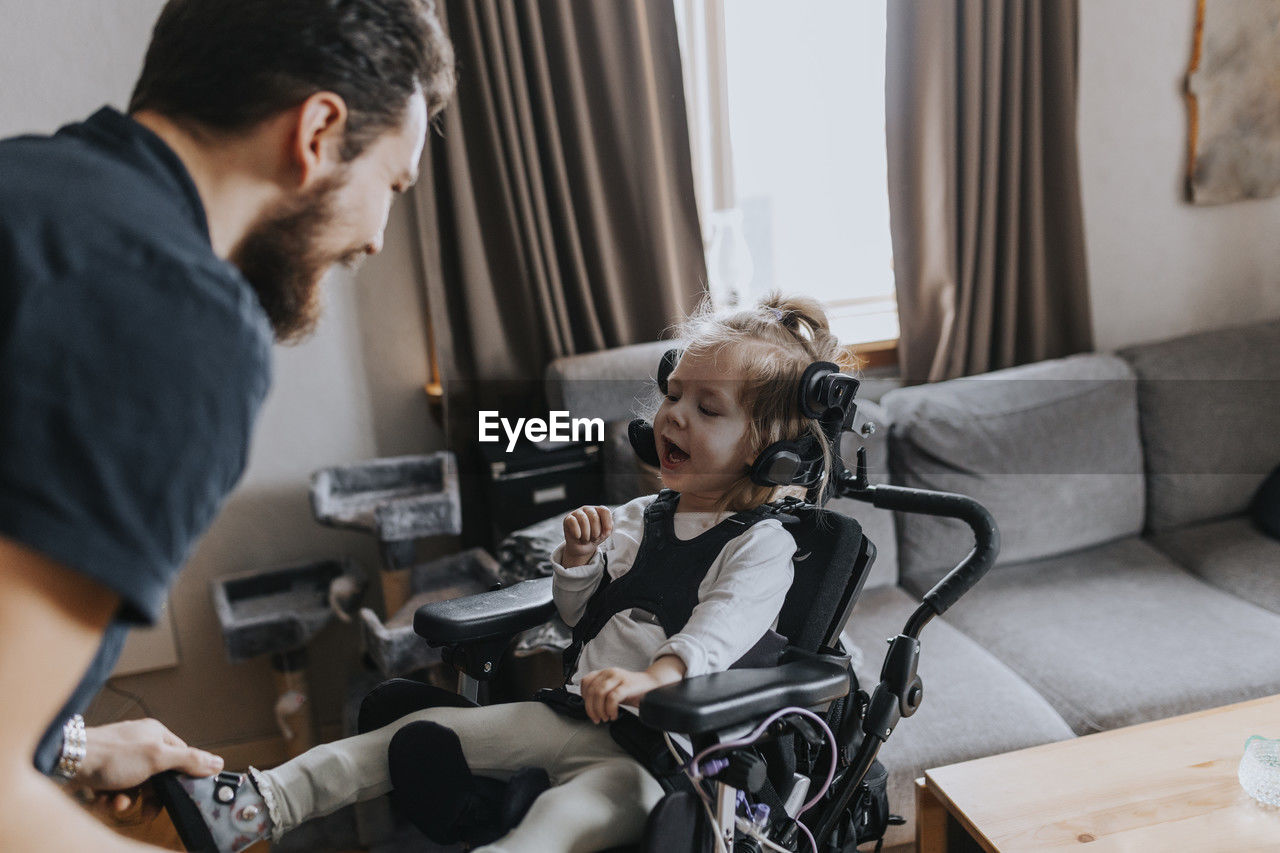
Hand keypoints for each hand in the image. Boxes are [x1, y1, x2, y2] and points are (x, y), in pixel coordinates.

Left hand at [77, 719, 222, 809]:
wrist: (67, 761)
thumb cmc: (112, 754)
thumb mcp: (158, 758)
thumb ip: (189, 760)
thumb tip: (218, 762)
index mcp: (156, 734)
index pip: (180, 757)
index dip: (180, 778)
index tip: (177, 794)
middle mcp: (139, 743)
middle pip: (157, 776)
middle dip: (149, 796)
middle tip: (147, 811)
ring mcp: (119, 757)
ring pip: (134, 786)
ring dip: (127, 799)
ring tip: (117, 803)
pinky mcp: (102, 771)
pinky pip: (114, 790)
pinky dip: (110, 799)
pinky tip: (104, 799)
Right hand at [561, 505, 612, 567]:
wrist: (582, 548)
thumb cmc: (595, 537)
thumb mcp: (605, 533)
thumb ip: (609, 528)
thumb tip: (608, 528)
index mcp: (598, 510)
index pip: (605, 511)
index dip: (606, 524)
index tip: (605, 534)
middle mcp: (588, 509)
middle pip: (594, 517)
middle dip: (595, 532)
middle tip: (594, 538)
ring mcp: (577, 512)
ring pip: (583, 520)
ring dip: (586, 534)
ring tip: (586, 539)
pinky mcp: (568, 519)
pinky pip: (573, 522)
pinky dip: (577, 532)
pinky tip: (578, 536)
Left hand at [580, 667, 657, 722]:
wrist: (653, 685)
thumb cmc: (632, 690)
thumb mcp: (613, 690)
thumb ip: (601, 694)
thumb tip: (589, 707)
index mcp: (604, 673)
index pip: (586, 682)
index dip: (584, 697)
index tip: (590, 708)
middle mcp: (610, 672)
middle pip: (591, 690)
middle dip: (591, 708)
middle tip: (597, 719)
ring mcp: (619, 677)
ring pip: (599, 693)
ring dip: (600, 710)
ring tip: (606, 717)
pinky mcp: (627, 684)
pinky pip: (612, 697)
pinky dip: (610, 709)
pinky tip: (614, 715)